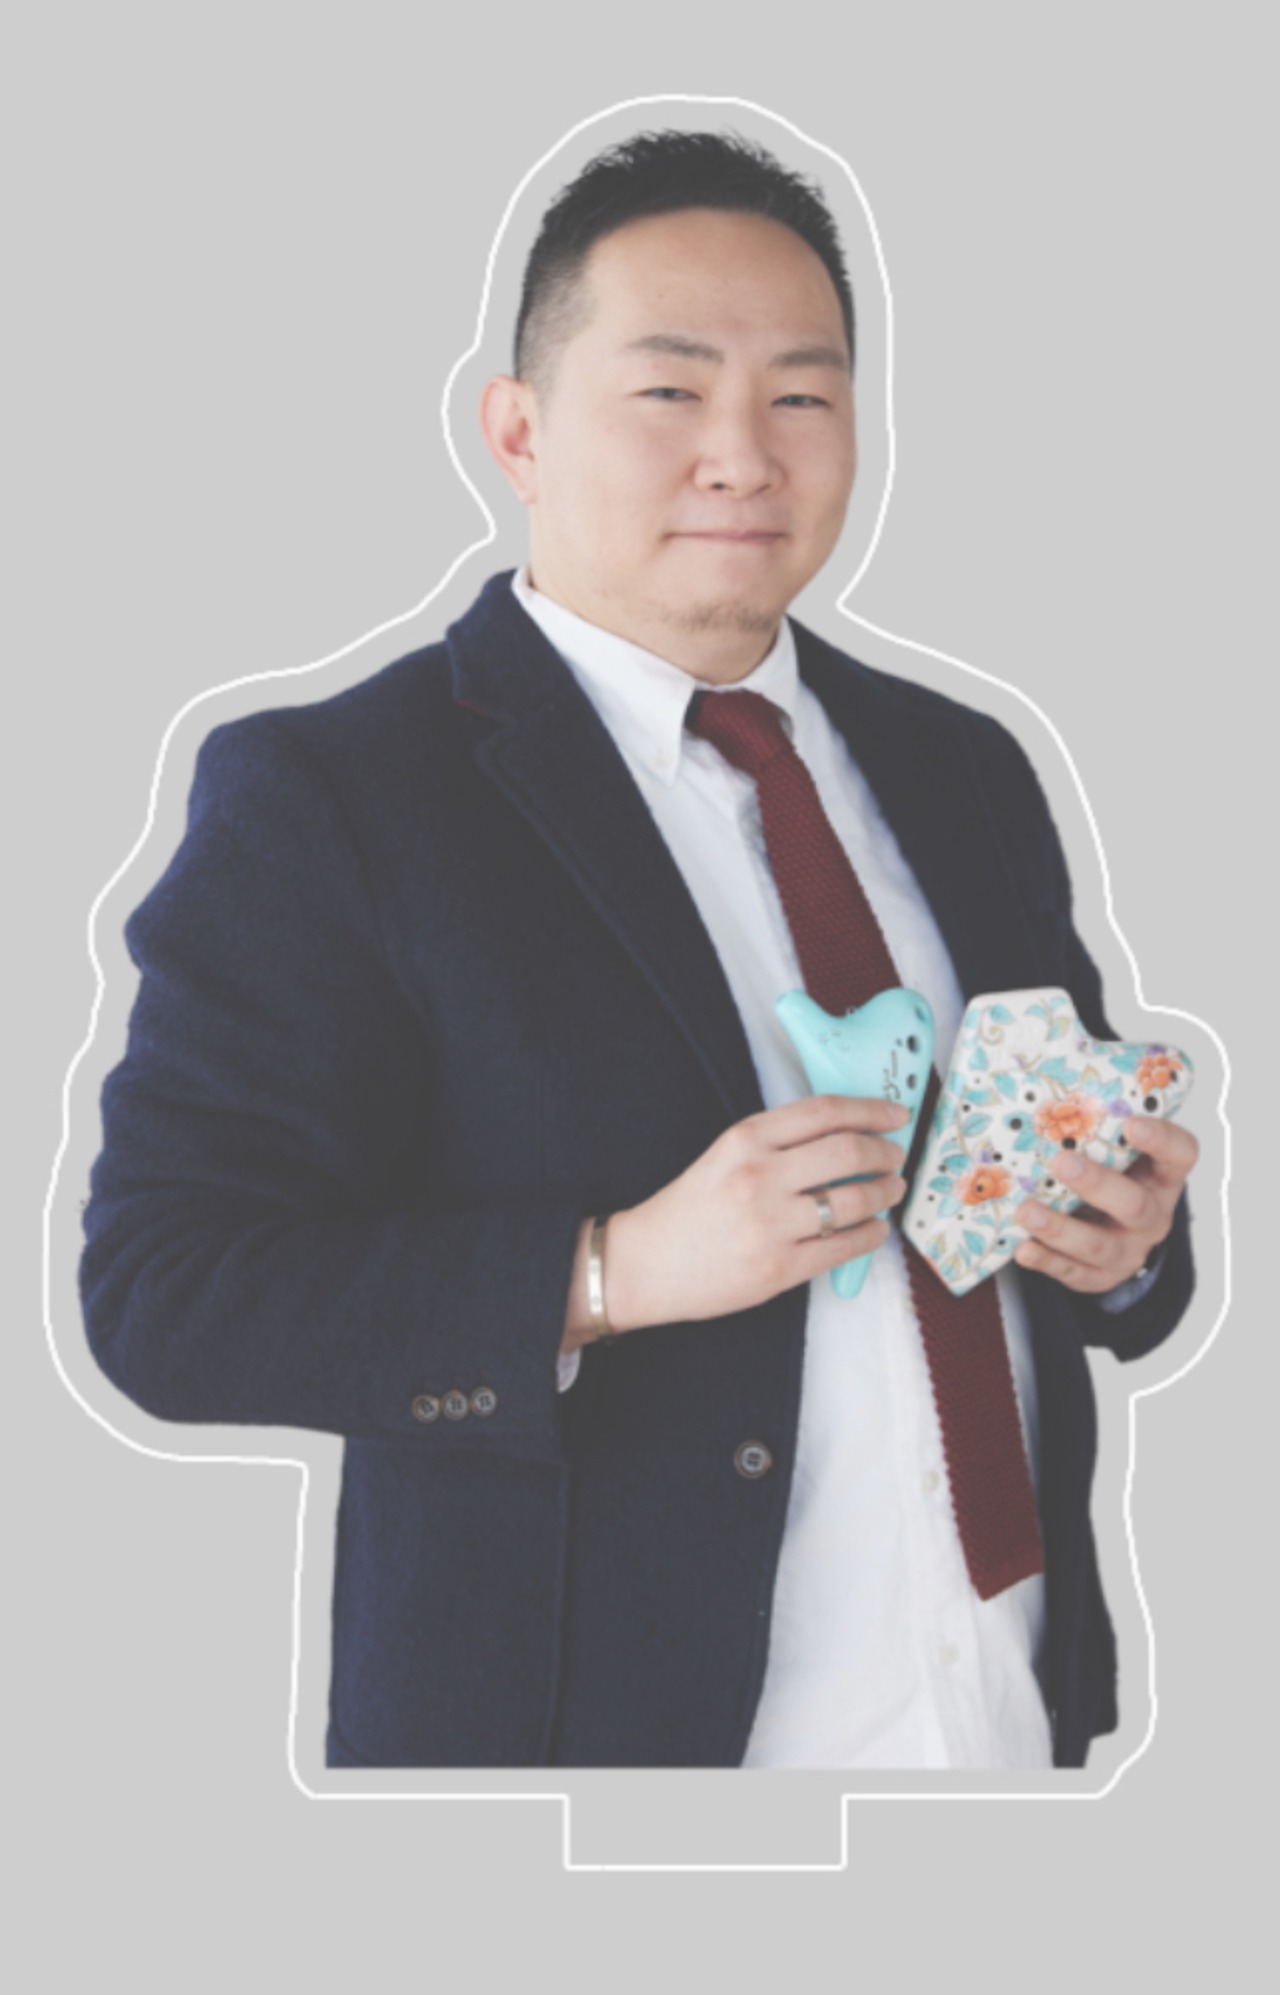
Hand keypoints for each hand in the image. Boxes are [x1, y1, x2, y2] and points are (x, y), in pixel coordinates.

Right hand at [604, 1093, 910, 1332]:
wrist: (644, 1265)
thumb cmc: (688, 1209)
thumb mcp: (725, 1156)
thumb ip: (777, 1143)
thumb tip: (847, 1134)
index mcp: (744, 1140)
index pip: (824, 1111)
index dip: (869, 1109)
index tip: (893, 1113)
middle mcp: (759, 1177)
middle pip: (848, 1151)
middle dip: (885, 1152)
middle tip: (896, 1155)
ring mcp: (770, 1225)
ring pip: (854, 1200)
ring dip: (885, 1193)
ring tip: (891, 1190)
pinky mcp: (779, 1269)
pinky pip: (843, 1247)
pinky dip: (871, 1235)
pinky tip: (875, 1228)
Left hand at [1012, 1114, 1198, 1293]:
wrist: (1107, 1228)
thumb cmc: (1106, 1171)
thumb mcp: (1113, 1147)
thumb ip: (1096, 1120)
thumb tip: (1044, 1069)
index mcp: (1163, 1175)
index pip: (1181, 1154)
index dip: (1162, 1139)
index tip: (1133, 1123)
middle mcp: (1153, 1214)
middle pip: (1135, 1205)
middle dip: (1097, 1184)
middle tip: (1062, 1162)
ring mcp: (1128, 1249)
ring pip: (1099, 1245)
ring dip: (1060, 1228)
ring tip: (1026, 1211)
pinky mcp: (1100, 1276)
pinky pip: (1074, 1273)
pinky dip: (1046, 1261)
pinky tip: (1023, 1249)